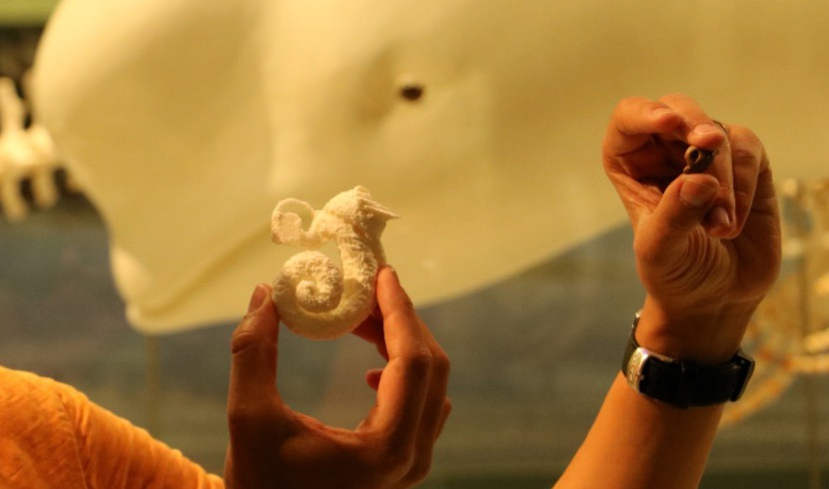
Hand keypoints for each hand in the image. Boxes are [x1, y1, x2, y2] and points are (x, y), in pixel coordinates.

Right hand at [224, 267, 450, 488]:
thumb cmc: (260, 484)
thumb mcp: (248, 418)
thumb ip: (254, 352)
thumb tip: (265, 294)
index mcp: (386, 447)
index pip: (413, 360)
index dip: (399, 310)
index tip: (381, 273)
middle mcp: (412, 456)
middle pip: (430, 367)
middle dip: (400, 320)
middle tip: (366, 290)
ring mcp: (414, 462)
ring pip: (430, 383)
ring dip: (401, 342)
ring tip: (361, 318)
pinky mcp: (405, 461)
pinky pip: (422, 403)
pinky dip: (402, 371)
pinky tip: (371, 368)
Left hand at [602, 94, 780, 362]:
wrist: (713, 298)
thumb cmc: (673, 273)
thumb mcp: (662, 251)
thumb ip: (674, 216)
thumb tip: (699, 180)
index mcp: (630, 163)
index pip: (629, 118)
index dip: (645, 112)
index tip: (668, 123)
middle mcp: (665, 151)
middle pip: (678, 109)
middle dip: (695, 126)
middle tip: (708, 145)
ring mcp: (707, 155)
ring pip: (719, 134)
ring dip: (723, 177)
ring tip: (719, 227)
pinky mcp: (745, 165)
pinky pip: (749, 151)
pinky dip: (745, 185)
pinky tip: (733, 223)